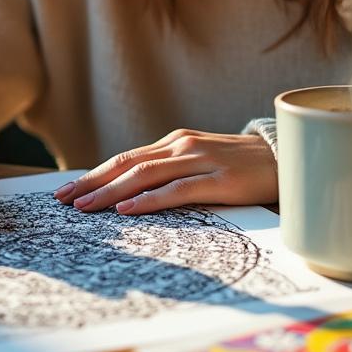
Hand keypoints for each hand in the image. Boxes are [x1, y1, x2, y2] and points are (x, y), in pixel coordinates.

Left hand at [53, 129, 276, 214]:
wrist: (288, 157)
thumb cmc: (242, 166)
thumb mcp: (201, 162)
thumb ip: (172, 171)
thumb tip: (133, 193)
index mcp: (175, 143)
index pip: (125, 158)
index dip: (94, 174)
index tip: (65, 190)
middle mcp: (182, 146)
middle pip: (127, 164)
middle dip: (91, 182)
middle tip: (62, 200)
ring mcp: (200, 161)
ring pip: (145, 175)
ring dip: (110, 192)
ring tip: (84, 207)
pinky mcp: (219, 179)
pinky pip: (177, 190)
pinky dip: (149, 199)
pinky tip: (128, 209)